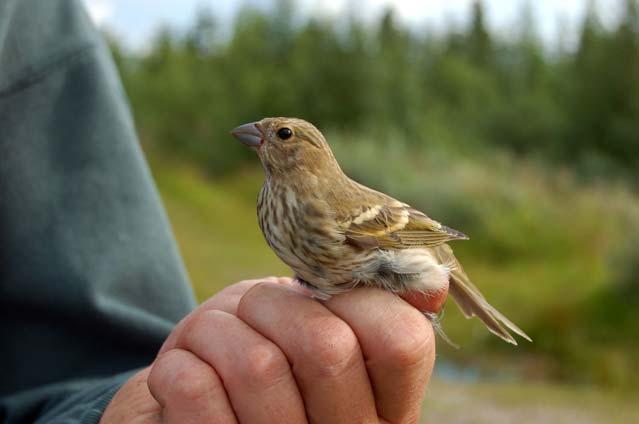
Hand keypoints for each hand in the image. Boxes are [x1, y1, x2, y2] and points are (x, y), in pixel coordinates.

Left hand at [100, 277, 436, 423]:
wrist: (210, 409)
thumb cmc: (279, 355)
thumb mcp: (333, 336)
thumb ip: (370, 314)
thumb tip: (430, 285)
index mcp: (388, 409)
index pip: (402, 341)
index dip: (355, 296)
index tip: (318, 291)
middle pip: (324, 346)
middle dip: (274, 302)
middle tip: (258, 307)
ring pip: (255, 363)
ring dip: (220, 326)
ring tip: (218, 336)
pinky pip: (194, 386)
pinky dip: (183, 356)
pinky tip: (191, 366)